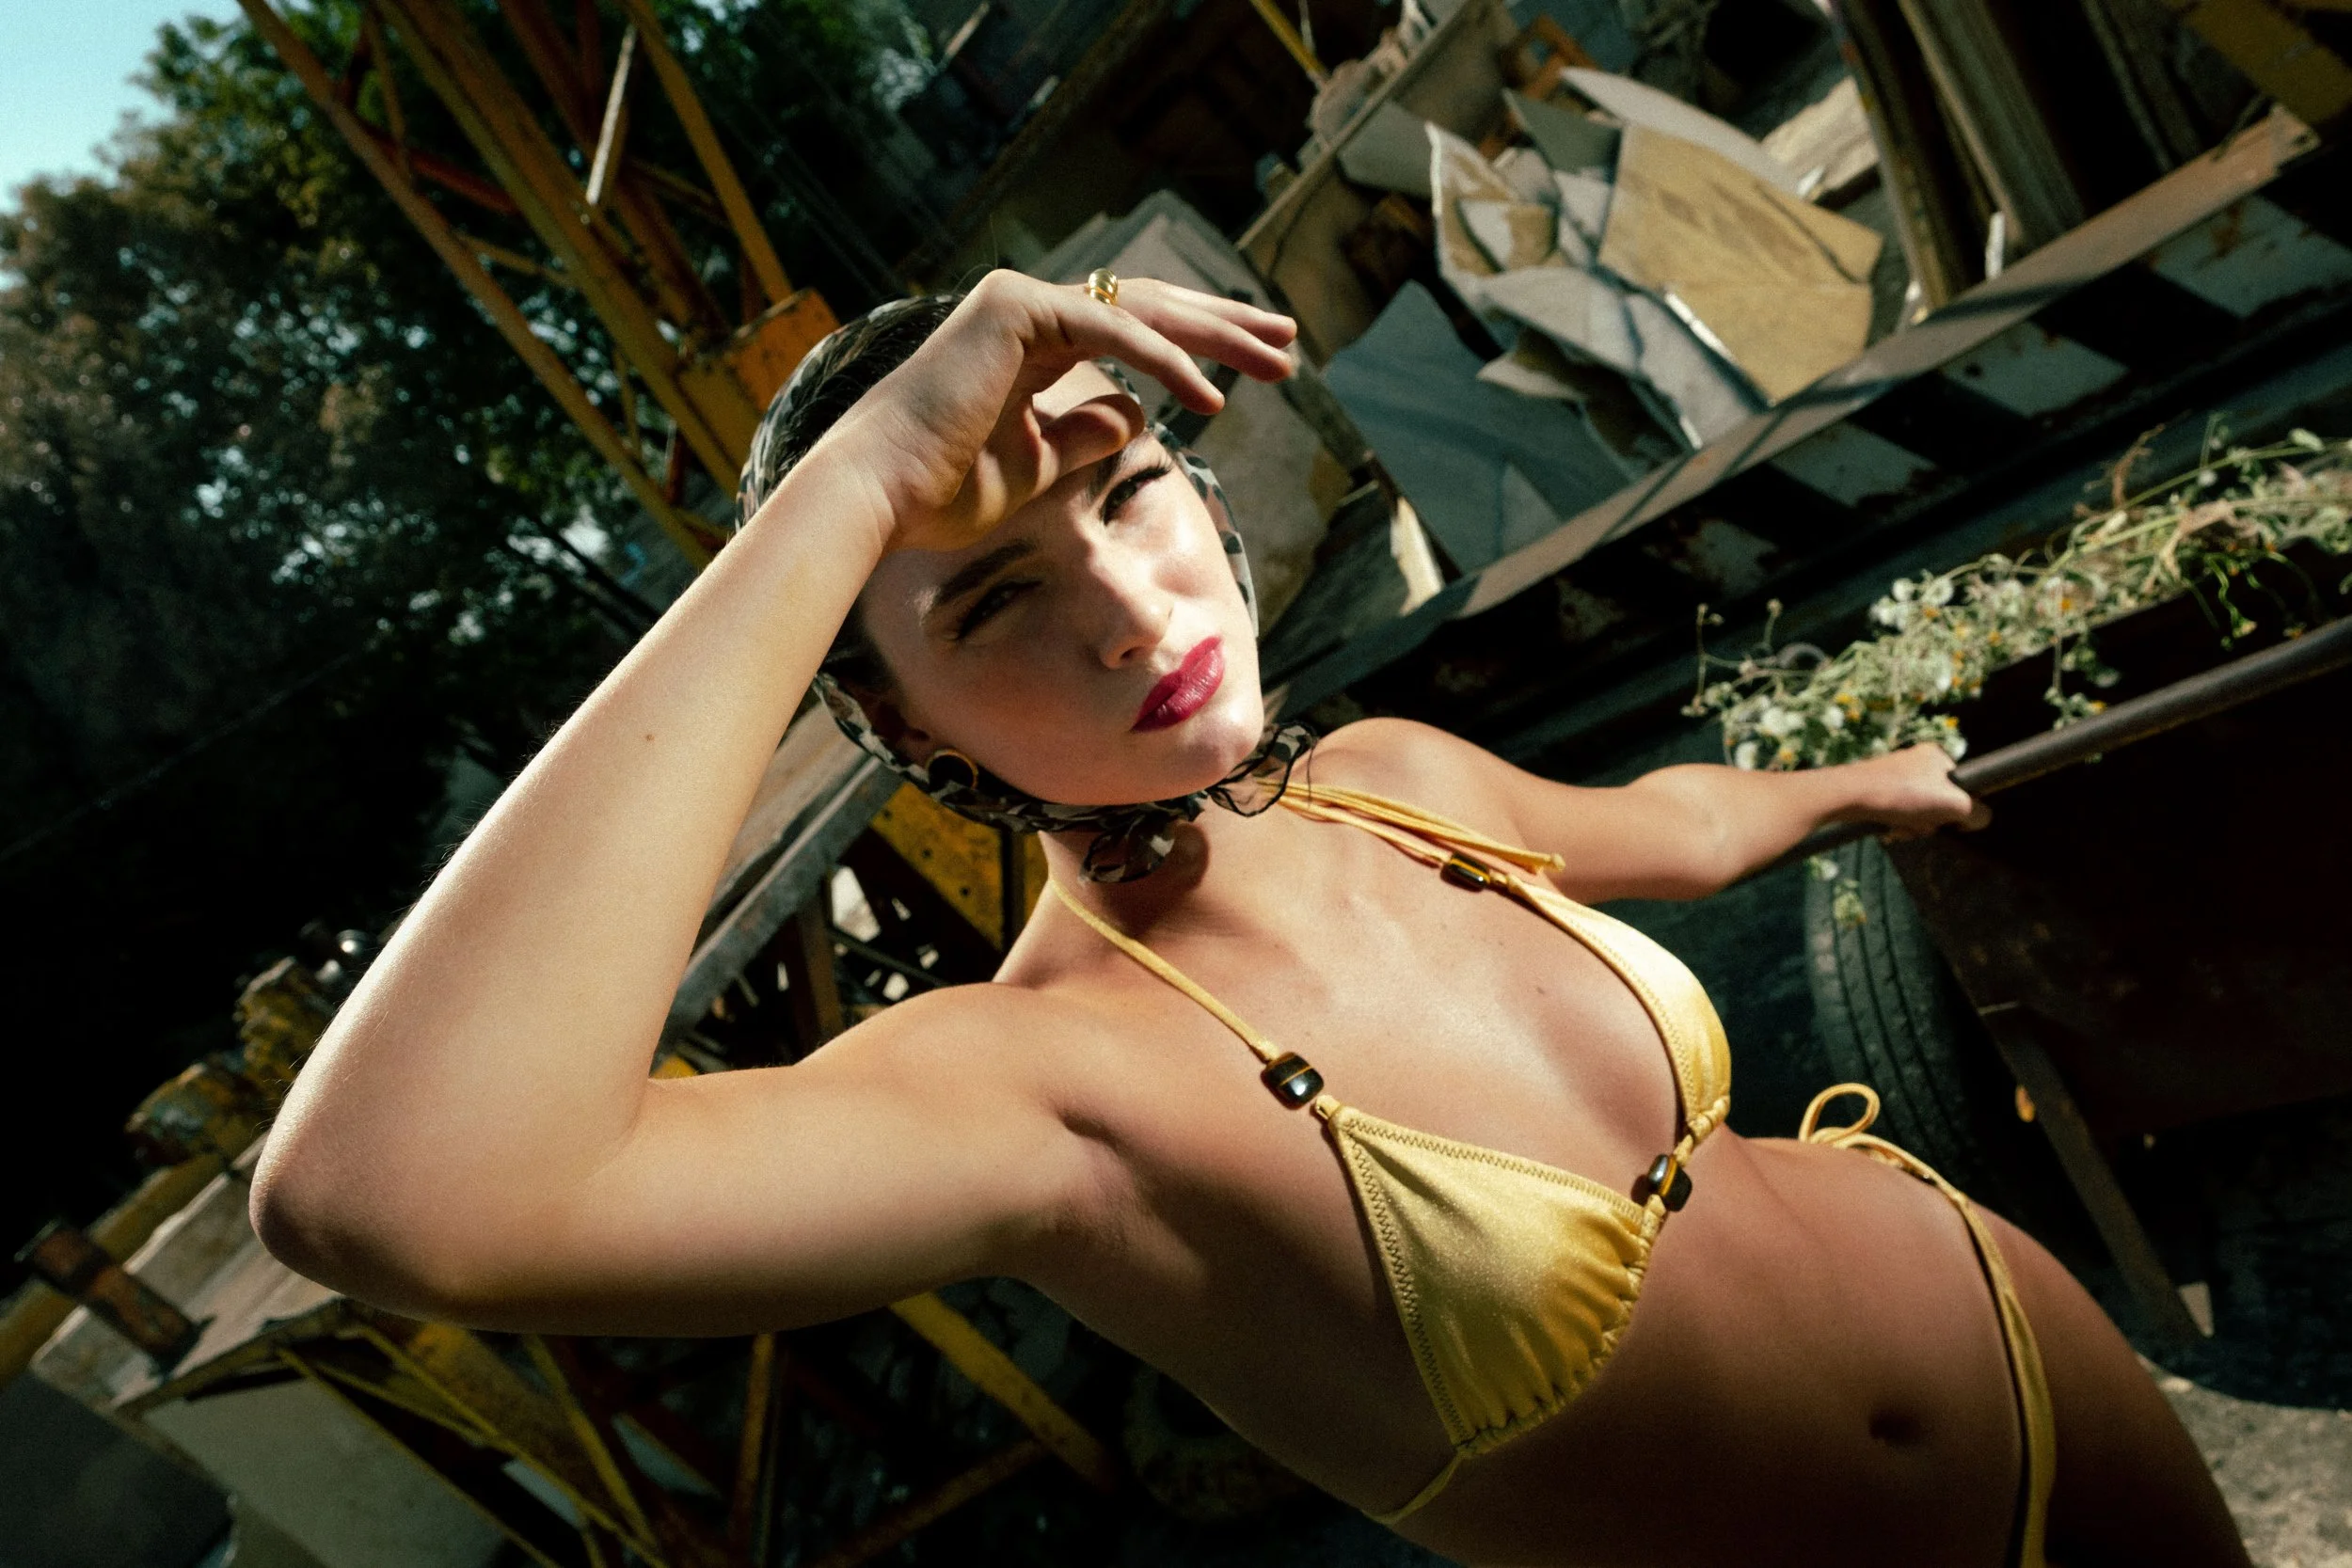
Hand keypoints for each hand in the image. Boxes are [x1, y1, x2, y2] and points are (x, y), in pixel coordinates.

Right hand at [810, 270, 1296, 556]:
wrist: (880, 495)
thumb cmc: (942, 492)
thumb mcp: (1040, 465)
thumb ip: (1089, 434)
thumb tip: (1142, 414)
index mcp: (1031, 340)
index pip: (1133, 327)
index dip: (1198, 344)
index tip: (1256, 368)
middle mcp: (1027, 309)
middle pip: (1149, 306)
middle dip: (1224, 324)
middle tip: (1289, 341)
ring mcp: (1019, 301)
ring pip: (1141, 307)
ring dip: (1216, 333)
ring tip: (1277, 358)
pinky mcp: (1016, 309)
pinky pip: (1112, 330)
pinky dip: (1166, 360)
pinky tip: (1212, 395)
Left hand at [1843, 744, 1991, 838]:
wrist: (1848, 795)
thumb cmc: (1903, 795)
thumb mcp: (1954, 804)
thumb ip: (1976, 812)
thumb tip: (1979, 820)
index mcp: (1935, 756)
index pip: (1961, 788)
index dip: (1957, 809)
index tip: (1947, 819)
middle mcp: (1914, 762)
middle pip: (1937, 803)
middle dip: (1930, 821)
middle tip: (1918, 824)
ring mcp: (1893, 775)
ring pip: (1916, 812)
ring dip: (1912, 826)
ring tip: (1899, 826)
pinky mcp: (1874, 790)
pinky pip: (1896, 813)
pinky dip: (1895, 824)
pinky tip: (1887, 827)